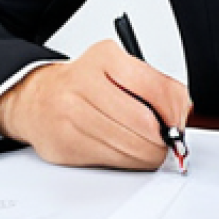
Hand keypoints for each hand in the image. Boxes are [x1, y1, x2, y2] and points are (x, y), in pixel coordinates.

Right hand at [0, 40, 191, 169]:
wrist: (37, 99)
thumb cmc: (84, 83)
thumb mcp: (117, 68)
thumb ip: (152, 85)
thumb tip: (181, 113)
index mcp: (105, 57)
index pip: (156, 87)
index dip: (175, 111)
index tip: (178, 122)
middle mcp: (84, 83)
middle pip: (144, 123)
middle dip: (163, 139)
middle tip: (168, 142)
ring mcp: (71, 114)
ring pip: (129, 146)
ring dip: (148, 154)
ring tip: (149, 149)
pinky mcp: (65, 144)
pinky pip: (111, 160)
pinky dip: (128, 161)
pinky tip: (127, 152)